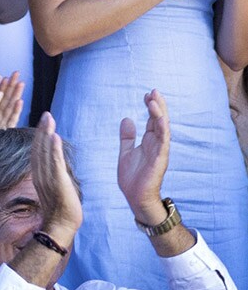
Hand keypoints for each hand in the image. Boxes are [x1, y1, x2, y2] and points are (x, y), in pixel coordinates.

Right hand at [32, 112, 82, 240]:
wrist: (61, 227)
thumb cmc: (60, 210)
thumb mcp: (53, 188)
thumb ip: (52, 176)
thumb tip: (55, 166)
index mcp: (39, 174)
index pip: (38, 151)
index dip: (40, 135)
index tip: (44, 121)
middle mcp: (41, 173)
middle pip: (39, 147)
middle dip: (42, 130)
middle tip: (46, 114)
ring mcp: (48, 177)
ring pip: (45, 152)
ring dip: (46, 134)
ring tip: (48, 119)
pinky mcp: (58, 182)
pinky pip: (54, 163)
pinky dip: (54, 149)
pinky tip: (54, 137)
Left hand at [118, 89, 169, 224]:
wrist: (135, 198)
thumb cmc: (133, 177)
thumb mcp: (126, 152)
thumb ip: (127, 137)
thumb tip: (127, 119)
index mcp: (149, 142)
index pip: (152, 121)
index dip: (151, 107)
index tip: (147, 94)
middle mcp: (156, 145)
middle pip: (160, 121)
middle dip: (158, 106)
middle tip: (154, 91)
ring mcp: (159, 152)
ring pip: (163, 130)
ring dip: (160, 115)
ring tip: (155, 100)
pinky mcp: (159, 161)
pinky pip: (163, 144)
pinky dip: (162, 131)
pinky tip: (160, 120)